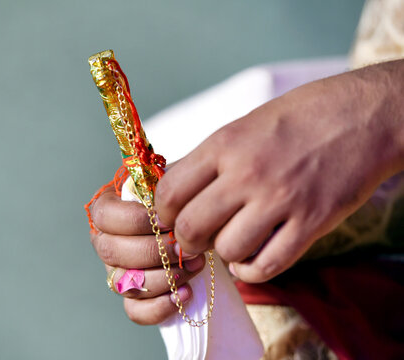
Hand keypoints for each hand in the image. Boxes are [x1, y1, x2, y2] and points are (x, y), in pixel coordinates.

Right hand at [89, 185, 205, 324]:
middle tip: (187, 247)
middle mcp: (106, 243)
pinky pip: (135, 311)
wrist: (196, 227)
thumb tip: (171, 200)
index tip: (168, 221)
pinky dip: (160, 307)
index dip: (135, 220)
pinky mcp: (133, 298)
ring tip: (195, 265)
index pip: (105, 216)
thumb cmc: (179, 203)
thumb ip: (165, 186)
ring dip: (164, 277)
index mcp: (108, 211)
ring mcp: (117, 272)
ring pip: (126, 284)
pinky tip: (184, 294)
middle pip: (113, 252)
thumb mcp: (173, 185)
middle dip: (155, 252)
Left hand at [155, 60, 403, 282]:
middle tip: (196, 238)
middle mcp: (247, 173)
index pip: (170, 193)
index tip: (171, 218)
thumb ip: (205, 161)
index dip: (163, 214)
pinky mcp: (311, 222)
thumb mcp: (241, 127)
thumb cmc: (295, 119)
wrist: (360, 115)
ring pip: (228, 250)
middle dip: (186, 241)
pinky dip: (251, 271)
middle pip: (192, 228)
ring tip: (232, 241)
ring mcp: (281, 200)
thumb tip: (170, 190)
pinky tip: (250, 258)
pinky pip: (267, 265)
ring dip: (223, 253)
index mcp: (224, 145)